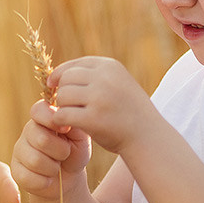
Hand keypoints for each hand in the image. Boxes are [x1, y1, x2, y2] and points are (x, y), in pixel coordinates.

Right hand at [11, 100, 90, 199]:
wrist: (70, 178)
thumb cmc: (75, 152)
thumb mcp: (80, 136)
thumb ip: (73, 123)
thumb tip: (62, 118)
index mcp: (43, 118)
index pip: (38, 110)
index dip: (52, 120)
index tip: (66, 130)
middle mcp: (28, 131)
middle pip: (41, 139)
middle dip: (60, 151)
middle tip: (65, 154)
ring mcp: (19, 150)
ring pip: (35, 160)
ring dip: (53, 168)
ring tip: (56, 166)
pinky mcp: (16, 171)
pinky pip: (29, 178)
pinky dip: (45, 181)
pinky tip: (48, 178)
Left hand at [45, 57, 161, 154]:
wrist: (148, 137)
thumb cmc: (128, 112)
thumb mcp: (118, 84)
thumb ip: (94, 77)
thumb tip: (56, 75)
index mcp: (110, 67)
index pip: (74, 65)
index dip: (61, 76)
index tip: (55, 87)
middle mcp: (105, 78)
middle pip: (65, 79)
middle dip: (62, 93)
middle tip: (66, 107)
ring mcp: (99, 97)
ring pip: (62, 96)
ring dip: (62, 107)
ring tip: (71, 116)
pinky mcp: (93, 118)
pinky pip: (62, 114)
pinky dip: (60, 121)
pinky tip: (68, 126)